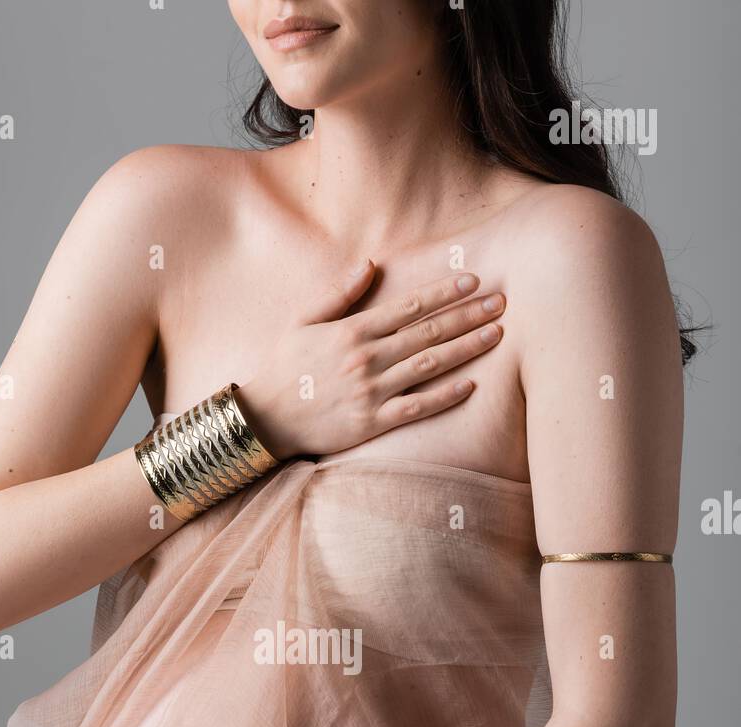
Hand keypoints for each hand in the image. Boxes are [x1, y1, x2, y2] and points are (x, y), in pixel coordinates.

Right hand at [237, 263, 504, 459]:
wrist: (264, 420)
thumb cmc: (283, 369)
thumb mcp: (302, 322)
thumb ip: (338, 293)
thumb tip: (370, 264)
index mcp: (352, 330)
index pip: (409, 306)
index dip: (445, 292)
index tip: (475, 281)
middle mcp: (366, 358)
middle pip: (429, 332)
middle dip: (469, 315)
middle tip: (503, 303)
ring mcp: (371, 391)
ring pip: (430, 365)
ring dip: (467, 348)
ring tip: (497, 334)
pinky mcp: (373, 422)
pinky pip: (417, 407)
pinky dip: (445, 395)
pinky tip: (471, 384)